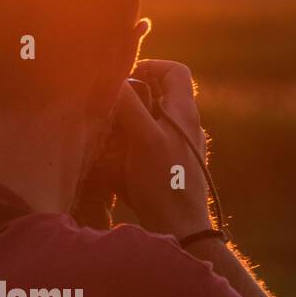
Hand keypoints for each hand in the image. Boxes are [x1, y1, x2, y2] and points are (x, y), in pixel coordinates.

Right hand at [110, 60, 210, 237]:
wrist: (181, 229)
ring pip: (151, 123)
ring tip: (109, 139)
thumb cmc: (164, 183)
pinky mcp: (171, 170)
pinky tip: (115, 165)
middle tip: (110, 111)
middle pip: (159, 96)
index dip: (151, 67)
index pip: (175, 71)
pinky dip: (131, 149)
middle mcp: (186, 127)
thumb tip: (113, 78)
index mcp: (184, 113)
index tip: (125, 80)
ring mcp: (180, 149)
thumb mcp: (143, 138)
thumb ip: (129, 105)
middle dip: (132, 100)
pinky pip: (149, 147)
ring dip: (128, 126)